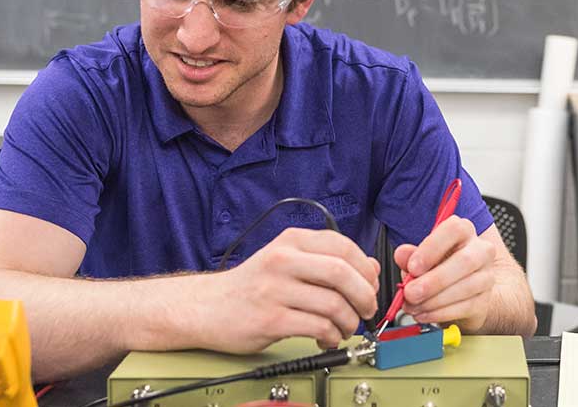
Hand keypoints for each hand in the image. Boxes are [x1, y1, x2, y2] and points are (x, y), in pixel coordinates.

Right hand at [190, 228, 379, 351]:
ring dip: (349, 321)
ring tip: (344, 328)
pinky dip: (331, 336)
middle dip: (365, 295)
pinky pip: (317, 327)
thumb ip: (326, 259)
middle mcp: (283, 260)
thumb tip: (370, 268)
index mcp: (291, 241)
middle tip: (367, 309)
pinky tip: (327, 338)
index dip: (366, 269)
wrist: (206, 306)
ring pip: (333, 304)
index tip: (371, 285)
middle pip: (342, 272)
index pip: (344, 247)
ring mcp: (275, 290)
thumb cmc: (251, 285)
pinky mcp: (271, 320)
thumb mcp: (287, 260)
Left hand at [392, 217, 496, 330]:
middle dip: (433, 280)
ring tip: (414, 305)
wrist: (465, 291)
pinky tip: (424, 313)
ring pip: (466, 287)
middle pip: (464, 261)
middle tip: (411, 292)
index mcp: (463, 231)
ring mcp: (486, 275)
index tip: (413, 267)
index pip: (454, 230)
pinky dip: (440, 313)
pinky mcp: (485, 300)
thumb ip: (410, 256)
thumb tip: (402, 254)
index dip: (432, 248)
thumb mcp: (422, 258)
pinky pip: (465, 307)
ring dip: (434, 300)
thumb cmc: (441, 267)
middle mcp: (480, 250)